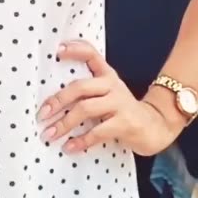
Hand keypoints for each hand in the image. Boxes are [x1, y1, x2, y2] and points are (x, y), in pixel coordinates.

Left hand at [37, 40, 180, 156]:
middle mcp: (112, 85)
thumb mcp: (109, 93)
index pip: (91, 54)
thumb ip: (88, 90)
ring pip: (85, 109)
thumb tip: (53, 101)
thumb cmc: (123, 110)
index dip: (75, 50)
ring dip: (64, 123)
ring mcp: (119, 104)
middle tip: (42, 113)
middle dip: (58, 100)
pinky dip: (80, 140)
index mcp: (107, 75)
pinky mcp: (124, 123)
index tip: (57, 51)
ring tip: (49, 134)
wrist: (155, 126)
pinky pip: (97, 132)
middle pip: (80, 87)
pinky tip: (69, 147)